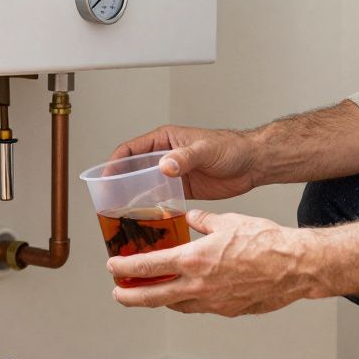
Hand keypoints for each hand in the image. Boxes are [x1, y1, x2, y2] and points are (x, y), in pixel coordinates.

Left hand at [107, 209, 323, 316]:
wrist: (295, 266)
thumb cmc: (265, 241)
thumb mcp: (227, 221)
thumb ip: (203, 222)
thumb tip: (192, 218)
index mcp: (193, 260)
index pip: (148, 267)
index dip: (125, 269)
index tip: (113, 268)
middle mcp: (198, 285)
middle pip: (153, 296)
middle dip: (130, 296)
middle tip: (118, 295)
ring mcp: (212, 302)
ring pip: (176, 304)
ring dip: (160, 299)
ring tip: (149, 294)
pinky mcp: (228, 310)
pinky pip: (199, 307)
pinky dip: (187, 301)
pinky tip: (186, 294)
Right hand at [109, 125, 260, 199]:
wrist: (252, 164)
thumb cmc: (231, 148)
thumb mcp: (205, 150)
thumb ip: (184, 157)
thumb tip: (164, 166)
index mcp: (165, 140)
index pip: (131, 150)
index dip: (115, 163)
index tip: (106, 178)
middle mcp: (165, 156)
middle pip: (133, 169)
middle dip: (119, 182)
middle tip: (109, 200)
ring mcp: (173, 173)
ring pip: (144, 185)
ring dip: (133, 197)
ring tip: (122, 212)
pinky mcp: (182, 189)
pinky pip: (160, 198)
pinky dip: (151, 207)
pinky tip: (145, 218)